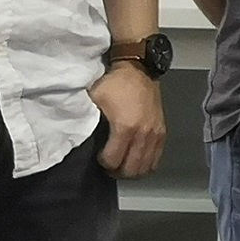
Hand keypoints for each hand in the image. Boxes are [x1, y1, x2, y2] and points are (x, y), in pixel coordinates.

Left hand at [90, 62, 167, 179]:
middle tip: (109, 165)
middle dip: (117, 171)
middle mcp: (143, 134)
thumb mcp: (94, 99)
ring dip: (132, 170)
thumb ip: (88, 120)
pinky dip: (145, 164)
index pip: (113, 161)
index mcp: (125, 127)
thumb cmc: (114, 84)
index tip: (98, 157)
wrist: (139, 69)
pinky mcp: (162, 132)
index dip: (103, 163)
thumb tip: (77, 137)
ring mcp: (155, 134)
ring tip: (122, 164)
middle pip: (131, 169)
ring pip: (145, 167)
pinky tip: (135, 159)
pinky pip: (156, 159)